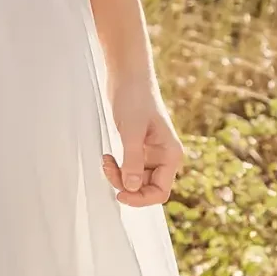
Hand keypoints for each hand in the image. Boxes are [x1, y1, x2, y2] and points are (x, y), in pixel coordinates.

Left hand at [103, 74, 184, 208]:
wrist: (127, 77)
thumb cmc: (134, 98)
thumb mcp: (131, 131)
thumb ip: (132, 160)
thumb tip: (131, 188)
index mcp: (170, 155)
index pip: (161, 192)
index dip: (141, 198)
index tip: (120, 194)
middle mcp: (163, 157)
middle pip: (146, 189)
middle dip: (125, 185)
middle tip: (108, 168)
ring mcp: (150, 154)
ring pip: (135, 181)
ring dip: (118, 176)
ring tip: (106, 160)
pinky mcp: (138, 149)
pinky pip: (128, 169)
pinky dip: (117, 168)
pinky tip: (107, 156)